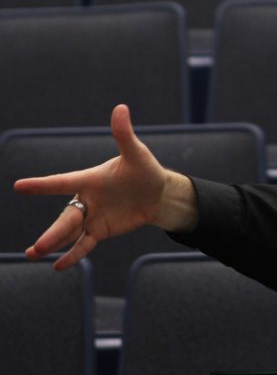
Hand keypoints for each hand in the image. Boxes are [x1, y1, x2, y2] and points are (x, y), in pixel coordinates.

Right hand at [14, 104, 195, 270]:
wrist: (159, 194)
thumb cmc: (145, 171)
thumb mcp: (137, 155)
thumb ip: (124, 135)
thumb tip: (121, 108)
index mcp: (88, 180)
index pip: (61, 183)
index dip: (42, 186)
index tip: (19, 186)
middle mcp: (86, 199)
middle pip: (66, 217)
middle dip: (52, 232)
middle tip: (37, 247)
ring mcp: (92, 217)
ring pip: (70, 232)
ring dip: (54, 243)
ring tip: (35, 255)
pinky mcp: (101, 230)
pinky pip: (84, 244)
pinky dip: (73, 254)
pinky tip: (59, 266)